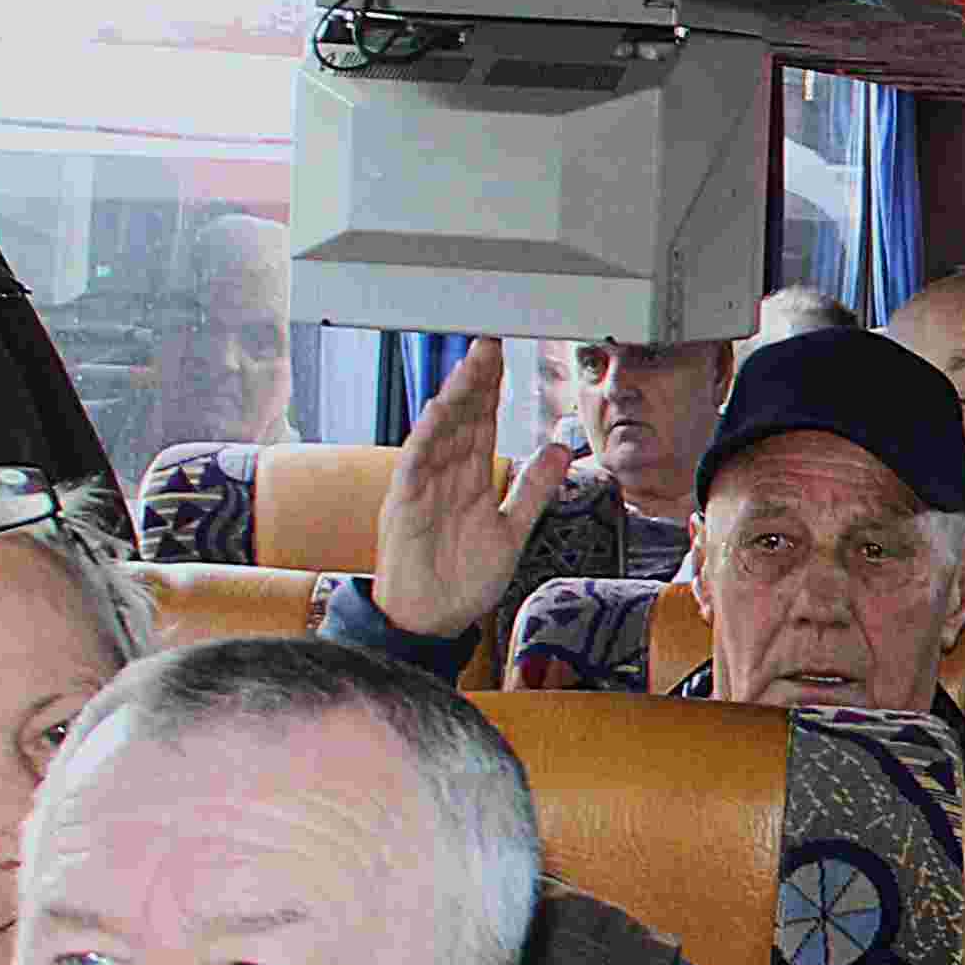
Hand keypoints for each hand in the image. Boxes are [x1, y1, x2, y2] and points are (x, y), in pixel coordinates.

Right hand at [367, 338, 579, 642]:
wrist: (431, 621)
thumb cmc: (462, 579)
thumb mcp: (512, 531)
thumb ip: (533, 491)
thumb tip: (559, 452)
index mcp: (470, 478)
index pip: (482, 422)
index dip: (492, 389)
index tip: (502, 355)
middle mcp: (445, 475)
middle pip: (462, 418)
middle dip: (475, 381)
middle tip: (488, 344)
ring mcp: (423, 486)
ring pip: (439, 433)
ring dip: (454, 398)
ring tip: (469, 366)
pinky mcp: (405, 504)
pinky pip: (415, 464)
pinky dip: (427, 438)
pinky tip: (440, 413)